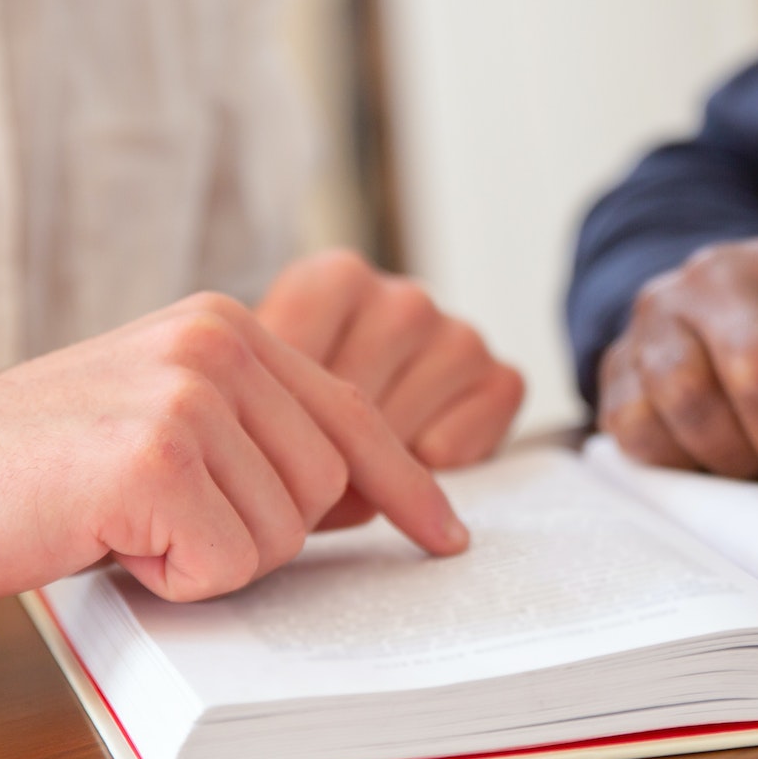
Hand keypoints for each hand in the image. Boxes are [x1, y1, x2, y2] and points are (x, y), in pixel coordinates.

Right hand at [0, 292, 468, 609]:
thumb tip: (359, 494)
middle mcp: (220, 343)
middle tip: (154, 521)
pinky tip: (104, 539)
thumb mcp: (154, 419)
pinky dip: (171, 580)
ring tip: (119, 521)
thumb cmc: (21, 468)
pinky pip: (226, 566)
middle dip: (254, 535)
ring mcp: (191, 396)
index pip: (354, 415)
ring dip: (207, 558)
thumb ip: (250, 435)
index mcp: (224, 326)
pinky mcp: (157, 459)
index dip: (407, 485)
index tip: (444, 534)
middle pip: (325, 488)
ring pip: (282, 534)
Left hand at [256, 250, 524, 468]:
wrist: (383, 421)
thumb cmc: (293, 400)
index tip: (257, 455)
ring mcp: (456, 334)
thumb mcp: (257, 383)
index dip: (271, 423)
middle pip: (353, 403)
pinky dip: (438, 461)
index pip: (295, 357)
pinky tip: (418, 459)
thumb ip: (257, 399)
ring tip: (360, 471)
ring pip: (406, 429)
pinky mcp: (500, 377)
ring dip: (377, 464)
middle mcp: (402, 297)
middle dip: (323, 455)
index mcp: (335, 278)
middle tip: (306, 479)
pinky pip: (463, 441)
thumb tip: (274, 458)